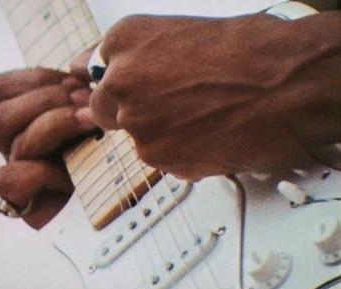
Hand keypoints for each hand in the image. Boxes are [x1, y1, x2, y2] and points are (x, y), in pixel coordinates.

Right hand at [0, 62, 95, 228]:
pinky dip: (38, 170)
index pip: (0, 88)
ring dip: (51, 124)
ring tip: (88, 121)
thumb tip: (84, 69)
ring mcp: (13, 167)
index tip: (75, 82)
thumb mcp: (91, 114)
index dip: (37, 78)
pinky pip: (7, 179)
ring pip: (8, 138)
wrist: (106, 200)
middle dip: (45, 101)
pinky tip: (68, 169)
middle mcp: (11, 141)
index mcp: (21, 116)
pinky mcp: (17, 197)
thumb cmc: (99, 151)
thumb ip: (83, 89)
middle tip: (84, 101)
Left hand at [83, 13, 339, 179]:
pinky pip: (164, 159)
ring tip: (206, 116)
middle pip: (111, 112)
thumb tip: (106, 68)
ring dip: (165, 134)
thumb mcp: (181, 34)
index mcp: (124, 42)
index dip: (118, 89)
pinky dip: (183, 153)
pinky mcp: (160, 159)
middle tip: (175, 106)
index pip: (97, 76)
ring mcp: (138, 124)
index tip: (126, 94)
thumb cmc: (248, 52)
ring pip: (141, 139)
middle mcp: (122, 84)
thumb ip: (135, 54)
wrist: (285, 85)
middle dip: (136, 113)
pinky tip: (211, 133)